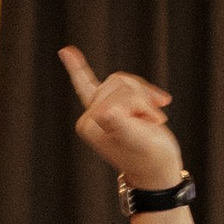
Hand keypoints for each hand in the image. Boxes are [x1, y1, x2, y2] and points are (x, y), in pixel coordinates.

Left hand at [59, 48, 183, 192]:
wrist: (157, 171)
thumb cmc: (152, 158)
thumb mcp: (140, 140)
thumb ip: (121, 126)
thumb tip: (106, 111)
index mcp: (91, 124)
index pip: (116, 92)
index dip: (138, 103)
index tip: (148, 124)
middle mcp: (90, 116)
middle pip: (117, 82)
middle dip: (142, 98)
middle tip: (150, 124)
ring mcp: (97, 111)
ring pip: (122, 80)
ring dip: (144, 96)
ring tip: (150, 118)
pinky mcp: (106, 108)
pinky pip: (86, 81)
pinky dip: (76, 66)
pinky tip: (66, 52)